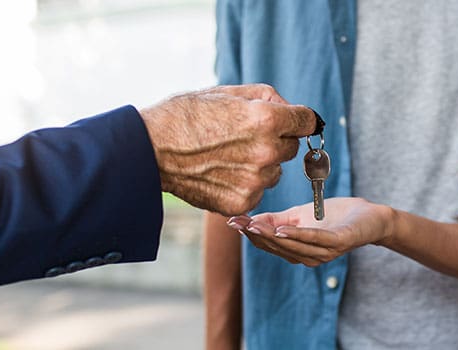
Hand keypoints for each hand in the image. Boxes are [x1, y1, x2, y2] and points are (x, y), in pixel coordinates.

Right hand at [140, 84, 316, 215]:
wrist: (149, 150)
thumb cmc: (185, 115)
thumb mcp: (227, 92)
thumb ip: (266, 97)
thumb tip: (291, 109)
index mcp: (267, 120)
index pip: (308, 121)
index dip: (300, 120)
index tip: (295, 122)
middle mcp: (266, 152)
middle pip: (291, 148)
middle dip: (277, 141)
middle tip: (246, 137)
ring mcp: (255, 181)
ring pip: (275, 172)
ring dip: (261, 165)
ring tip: (227, 156)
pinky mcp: (242, 202)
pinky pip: (257, 190)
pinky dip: (245, 184)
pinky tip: (220, 173)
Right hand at [225, 198, 394, 266]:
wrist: (370, 217)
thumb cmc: (336, 216)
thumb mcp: (300, 214)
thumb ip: (277, 219)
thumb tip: (250, 219)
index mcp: (298, 251)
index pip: (269, 244)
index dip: (250, 234)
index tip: (231, 221)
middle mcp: (309, 257)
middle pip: (277, 247)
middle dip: (255, 235)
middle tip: (237, 222)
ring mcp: (324, 253)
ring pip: (292, 246)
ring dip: (272, 236)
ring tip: (253, 226)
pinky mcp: (338, 243)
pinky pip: (314, 240)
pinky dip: (298, 235)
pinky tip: (282, 229)